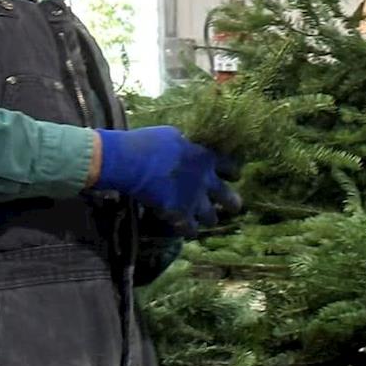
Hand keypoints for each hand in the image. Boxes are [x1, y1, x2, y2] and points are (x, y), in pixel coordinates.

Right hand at [94, 127, 241, 230]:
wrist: (132, 162)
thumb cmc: (149, 143)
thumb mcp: (174, 136)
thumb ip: (187, 146)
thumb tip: (187, 147)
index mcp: (206, 158)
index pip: (231, 167)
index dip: (233, 172)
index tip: (234, 176)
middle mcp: (205, 181)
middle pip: (229, 198)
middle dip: (233, 203)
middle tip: (233, 206)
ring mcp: (193, 199)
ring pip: (211, 218)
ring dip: (208, 218)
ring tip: (204, 219)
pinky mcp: (179, 214)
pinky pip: (190, 230)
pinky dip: (188, 230)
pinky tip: (185, 229)